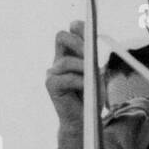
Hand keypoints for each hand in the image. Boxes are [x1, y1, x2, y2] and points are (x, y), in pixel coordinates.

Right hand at [46, 22, 85, 148]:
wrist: (84, 120)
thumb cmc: (91, 98)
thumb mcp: (98, 76)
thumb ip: (94, 63)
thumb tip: (93, 56)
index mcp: (71, 54)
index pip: (70, 31)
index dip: (79, 27)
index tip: (89, 28)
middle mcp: (59, 60)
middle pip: (61, 36)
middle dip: (77, 41)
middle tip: (90, 52)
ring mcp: (53, 72)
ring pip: (67, 60)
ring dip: (83, 68)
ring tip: (93, 79)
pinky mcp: (50, 85)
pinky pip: (66, 77)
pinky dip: (79, 82)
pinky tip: (86, 88)